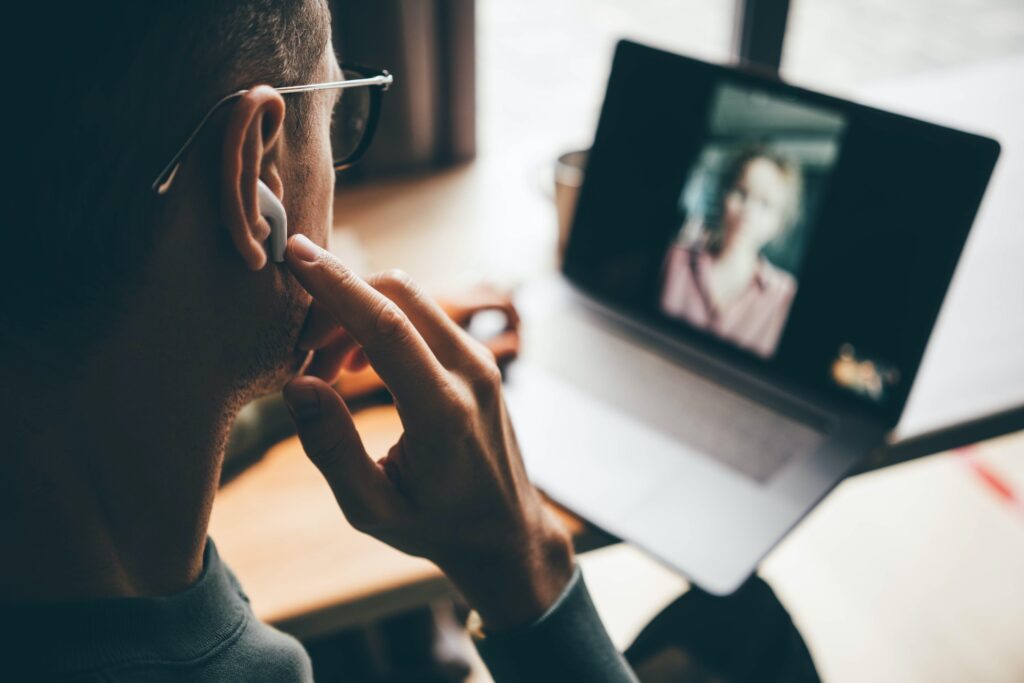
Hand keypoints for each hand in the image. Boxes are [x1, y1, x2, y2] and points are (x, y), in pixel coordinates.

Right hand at [281, 234, 573, 629]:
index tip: (296, 255)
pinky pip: (423, 317)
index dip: (338, 285)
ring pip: (411, 299)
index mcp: (444, 413)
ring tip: (323, 368)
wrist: (505, 530)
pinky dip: (380, 323)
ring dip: (357, 312)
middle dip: (338, 298)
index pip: (387, 326)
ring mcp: (479, 361)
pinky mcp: (476, 359)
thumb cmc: (436, 525)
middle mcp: (470, 374)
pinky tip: (354, 364)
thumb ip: (332, 448)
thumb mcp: (371, 508)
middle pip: (399, 292)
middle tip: (301, 346)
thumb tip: (296, 384)